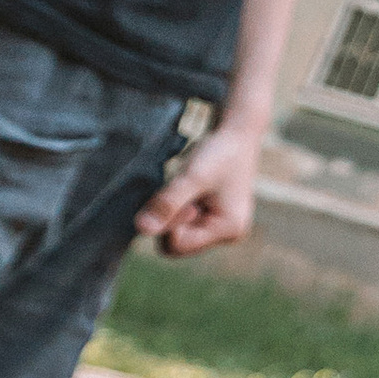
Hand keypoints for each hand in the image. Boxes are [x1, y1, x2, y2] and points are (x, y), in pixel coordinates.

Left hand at [135, 123, 261, 258]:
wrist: (237, 132)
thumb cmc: (219, 153)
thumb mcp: (191, 177)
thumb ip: (166, 203)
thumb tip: (141, 229)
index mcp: (229, 230)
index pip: (178, 245)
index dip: (169, 221)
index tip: (179, 193)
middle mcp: (228, 235)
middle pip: (178, 244)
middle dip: (172, 218)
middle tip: (183, 189)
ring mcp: (222, 228)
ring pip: (179, 233)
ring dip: (176, 210)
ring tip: (190, 187)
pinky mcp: (215, 219)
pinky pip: (186, 223)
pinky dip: (181, 207)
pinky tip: (192, 189)